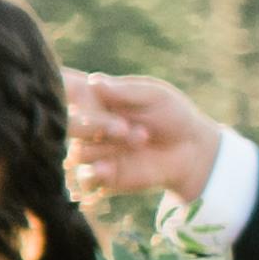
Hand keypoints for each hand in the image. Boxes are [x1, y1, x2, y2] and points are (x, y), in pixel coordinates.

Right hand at [65, 71, 227, 210]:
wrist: (192, 150)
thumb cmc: (172, 115)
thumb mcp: (154, 95)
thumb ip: (124, 90)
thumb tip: (93, 81)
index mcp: (94, 102)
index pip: (66, 97)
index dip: (70, 99)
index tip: (94, 102)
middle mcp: (87, 127)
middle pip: (67, 126)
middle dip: (93, 126)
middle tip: (125, 127)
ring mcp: (93, 153)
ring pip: (76, 153)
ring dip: (104, 149)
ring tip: (138, 141)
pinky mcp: (102, 177)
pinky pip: (84, 179)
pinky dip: (93, 175)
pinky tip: (108, 168)